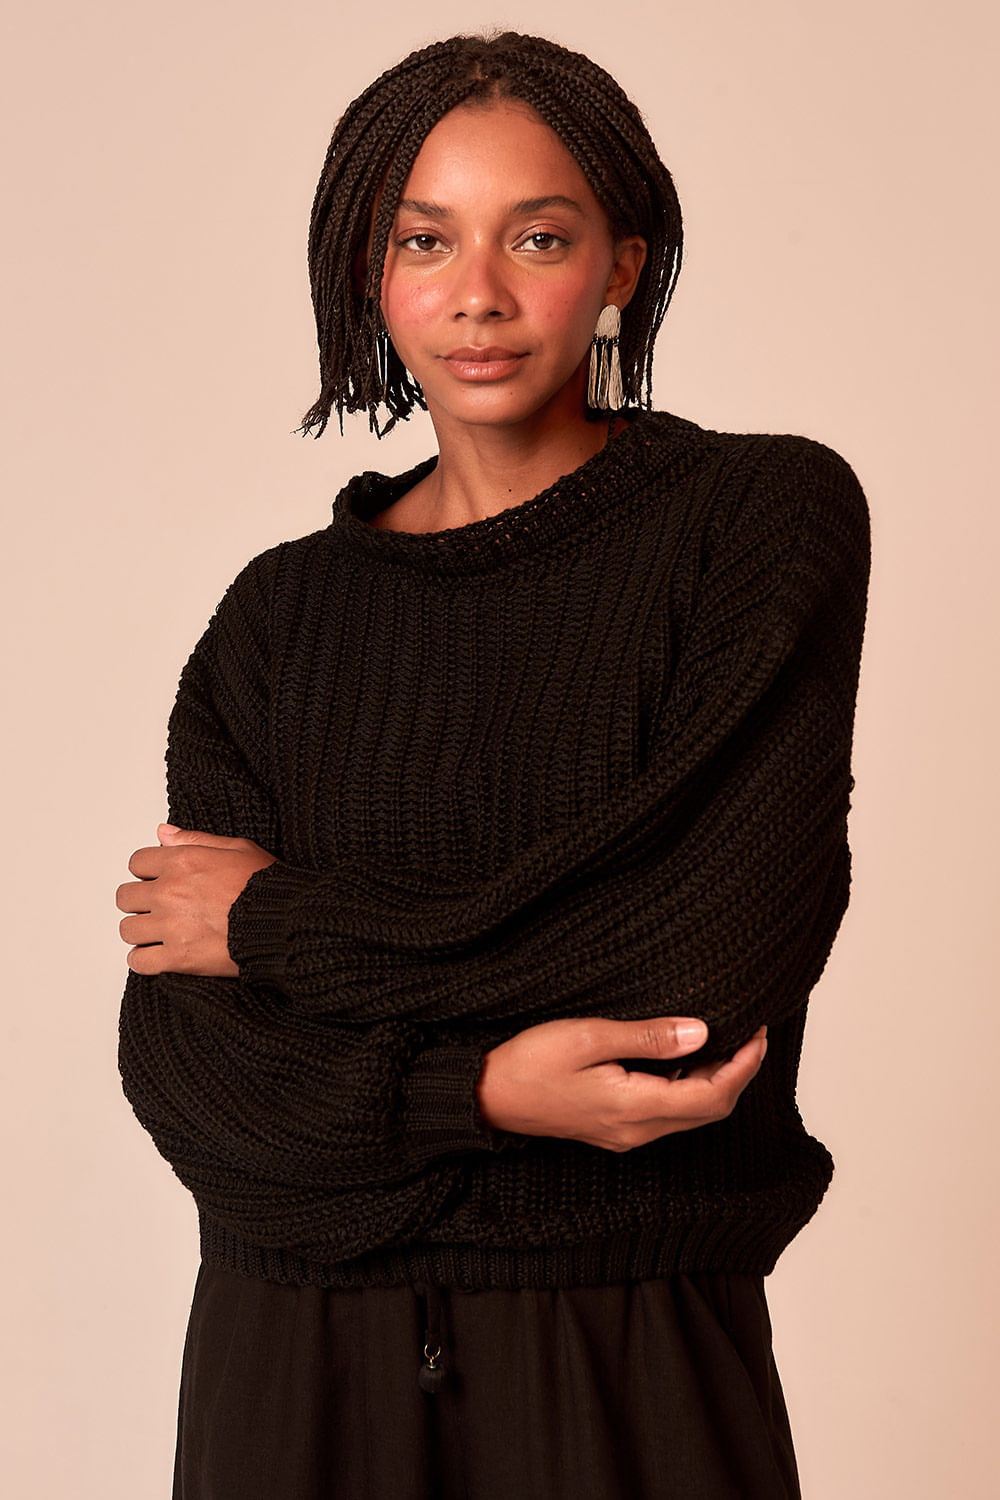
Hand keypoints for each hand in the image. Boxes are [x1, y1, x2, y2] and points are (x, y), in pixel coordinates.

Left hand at [116, 824, 275, 976]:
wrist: (284, 922)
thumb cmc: (267, 886)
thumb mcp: (238, 848)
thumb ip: (195, 839)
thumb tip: (163, 832)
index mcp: (182, 861)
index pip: (137, 863)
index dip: (146, 871)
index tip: (156, 880)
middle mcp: (170, 892)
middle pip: (126, 897)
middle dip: (138, 901)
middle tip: (155, 908)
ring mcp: (171, 926)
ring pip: (128, 930)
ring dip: (139, 931)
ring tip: (156, 933)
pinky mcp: (178, 958)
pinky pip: (139, 962)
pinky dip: (143, 960)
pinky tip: (155, 956)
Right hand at [476, 1016, 767, 1150]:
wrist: (488, 1097)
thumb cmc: (529, 1062)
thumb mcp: (588, 1037)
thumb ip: (647, 1036)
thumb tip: (700, 1032)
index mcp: (634, 1107)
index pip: (711, 1094)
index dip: (743, 1066)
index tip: (758, 1033)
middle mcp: (636, 1130)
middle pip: (709, 1110)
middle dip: (739, 1074)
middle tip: (752, 1034)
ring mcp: (626, 1134)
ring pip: (691, 1114)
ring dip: (717, 1081)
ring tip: (728, 1041)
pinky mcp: (615, 1129)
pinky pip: (669, 1113)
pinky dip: (691, 1087)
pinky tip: (687, 1058)